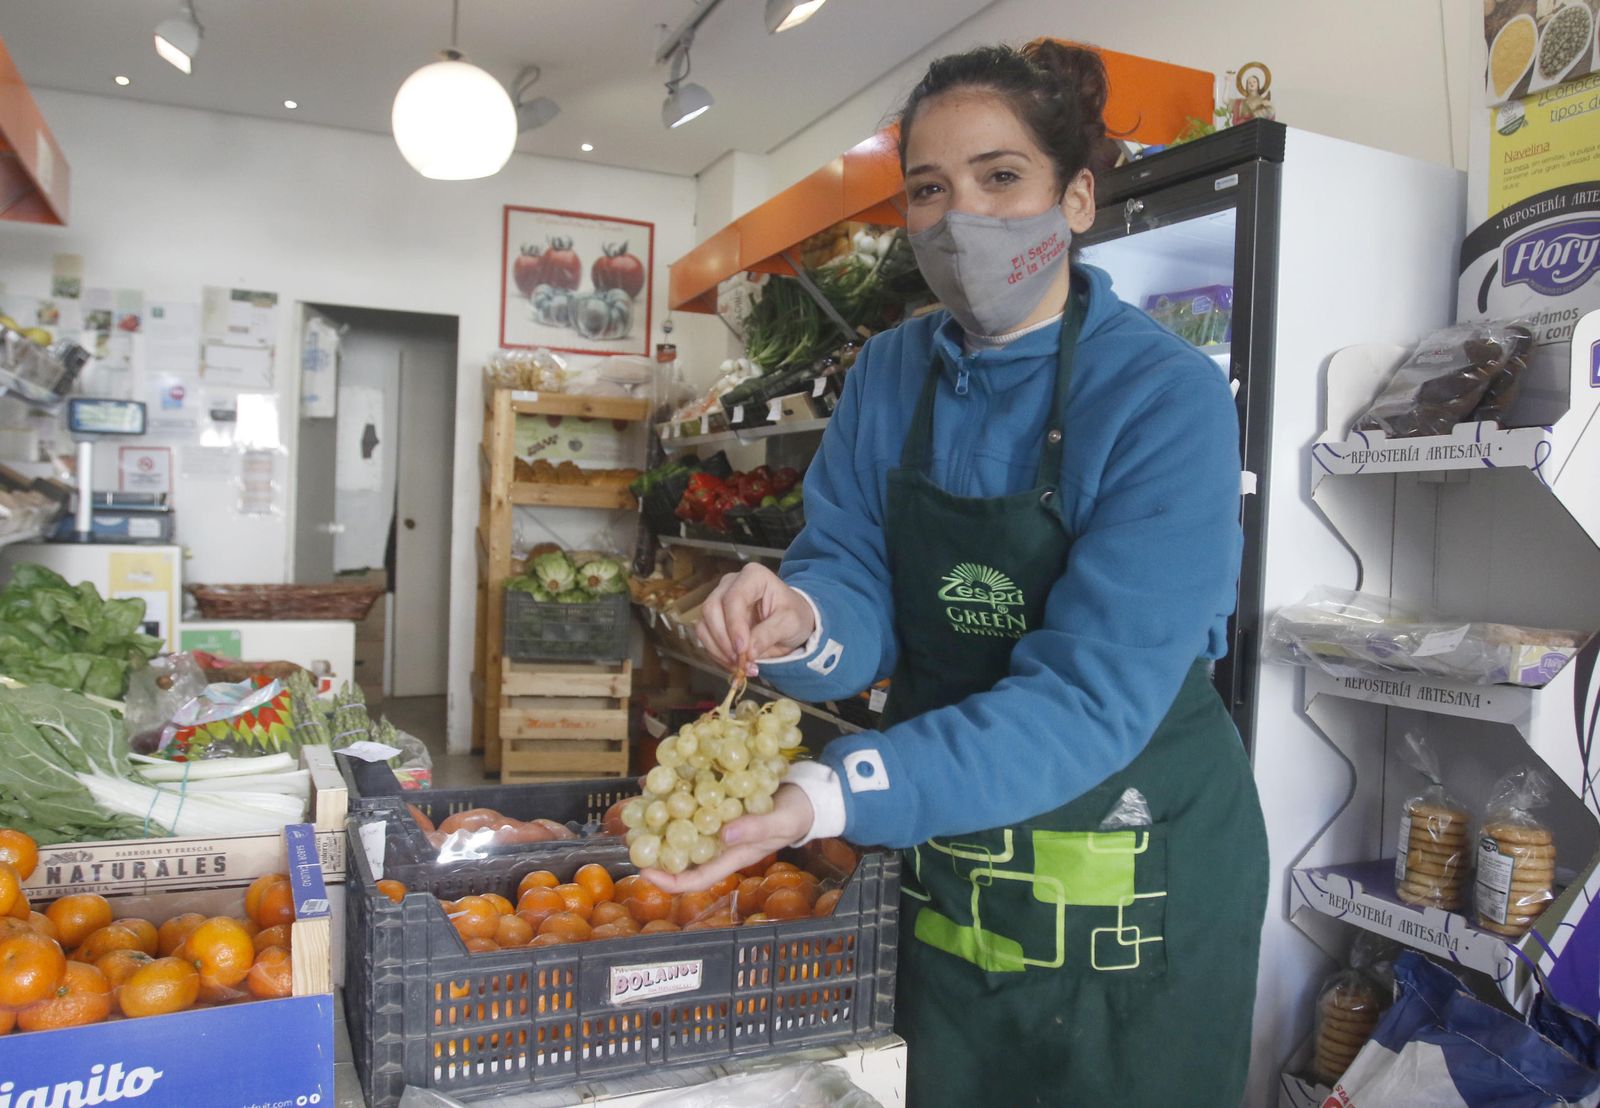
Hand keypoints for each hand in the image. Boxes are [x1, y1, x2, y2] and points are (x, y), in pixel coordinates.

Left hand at [642, 784, 814, 893]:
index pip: (696, 878)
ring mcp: (716, 821)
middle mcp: (718, 842)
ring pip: (681, 823)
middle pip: (680, 851)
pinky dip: (676, 788)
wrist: (806, 795)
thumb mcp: (781, 823)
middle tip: (629, 834)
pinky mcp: (717, 800)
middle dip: (654, 846)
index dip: (669, 881)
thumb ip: (756, 829)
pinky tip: (661, 776)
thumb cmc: (796, 816)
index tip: (644, 873)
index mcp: (732, 856)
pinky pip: (691, 797)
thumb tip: (725, 835)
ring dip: (660, 815)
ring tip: (637, 805)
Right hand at [697, 564, 813, 675]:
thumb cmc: (793, 615)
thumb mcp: (790, 624)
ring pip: (703, 624)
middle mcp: (731, 584)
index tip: (742, 649)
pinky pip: (705, 637)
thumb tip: (748, 652)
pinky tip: (734, 664)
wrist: (790, 622)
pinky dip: (716, 654)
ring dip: (717, 650)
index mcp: (753, 576)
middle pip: (712, 608)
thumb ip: (769, 635)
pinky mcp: (714, 619)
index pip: (734, 598)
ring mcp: (719, 600)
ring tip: (739, 666)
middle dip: (723, 639)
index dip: (734, 625)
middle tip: (740, 661)